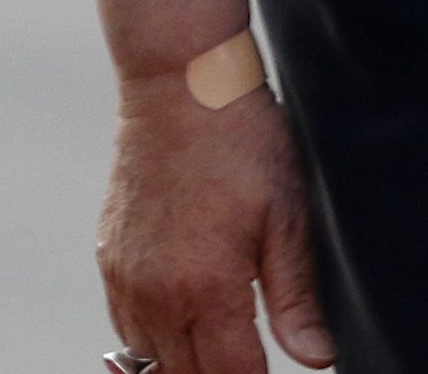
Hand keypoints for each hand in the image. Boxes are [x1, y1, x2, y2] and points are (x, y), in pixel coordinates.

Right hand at [99, 75, 331, 373]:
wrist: (178, 81)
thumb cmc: (238, 138)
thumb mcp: (285, 217)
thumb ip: (296, 298)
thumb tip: (317, 358)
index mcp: (205, 288)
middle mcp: (155, 293)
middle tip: (250, 361)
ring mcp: (126, 277)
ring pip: (149, 361)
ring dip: (183, 368)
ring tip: (219, 357)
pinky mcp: (110, 257)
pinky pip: (126, 328)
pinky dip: (152, 343)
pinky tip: (181, 332)